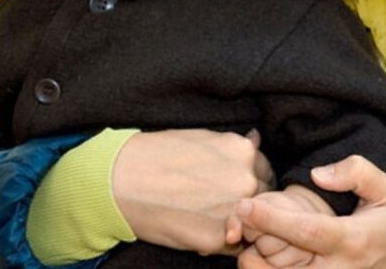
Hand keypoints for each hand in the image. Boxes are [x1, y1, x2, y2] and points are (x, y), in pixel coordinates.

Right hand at [113, 128, 273, 254]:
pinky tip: (196, 228)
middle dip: (247, 203)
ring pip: (251, 224)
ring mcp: (234, 209)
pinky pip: (232, 246)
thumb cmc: (156, 155)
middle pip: (264, 198)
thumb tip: (257, 138)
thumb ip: (234, 145)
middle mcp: (247, 179)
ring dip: (237, 224)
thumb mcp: (201, 138)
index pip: (266, 172)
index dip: (251, 181)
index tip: (232, 187)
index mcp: (244, 152)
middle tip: (216, 204)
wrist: (119, 181)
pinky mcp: (217, 238)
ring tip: (205, 216)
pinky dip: (219, 242)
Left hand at [233, 155, 385, 268]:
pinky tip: (261, 250)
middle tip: (238, 218)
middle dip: (255, 240)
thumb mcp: (385, 189)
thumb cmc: (385, 220)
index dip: (273, 220)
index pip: (308, 231)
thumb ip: (356, 172)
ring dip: (254, 257)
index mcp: (353, 241)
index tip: (245, 205)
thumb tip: (317, 175)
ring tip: (249, 233)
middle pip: (283, 263)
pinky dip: (264, 267)